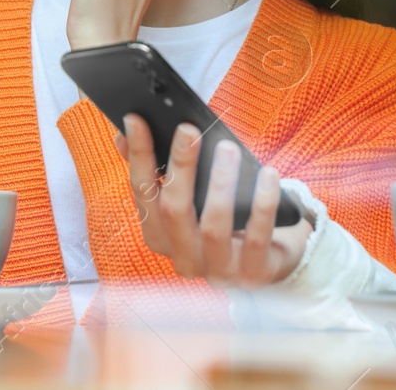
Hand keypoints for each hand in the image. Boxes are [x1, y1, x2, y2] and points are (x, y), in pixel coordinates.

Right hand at [113, 115, 311, 287]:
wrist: (272, 257)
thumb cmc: (226, 216)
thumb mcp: (192, 195)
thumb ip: (160, 168)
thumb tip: (124, 135)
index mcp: (160, 235)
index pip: (142, 192)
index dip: (138, 156)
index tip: (136, 121)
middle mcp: (183, 256)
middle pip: (173, 210)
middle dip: (179, 166)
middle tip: (188, 130)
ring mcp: (218, 270)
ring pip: (212, 227)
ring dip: (219, 183)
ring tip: (227, 148)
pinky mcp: (253, 274)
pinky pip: (256, 237)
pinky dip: (262, 203)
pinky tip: (267, 174)